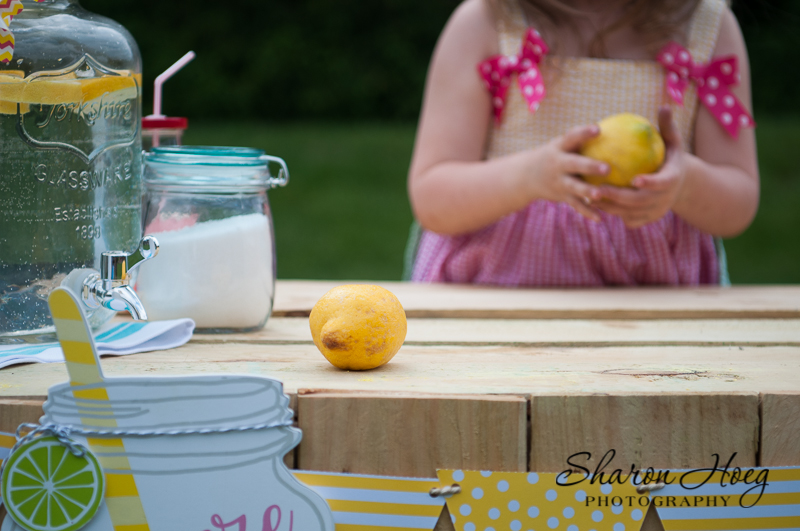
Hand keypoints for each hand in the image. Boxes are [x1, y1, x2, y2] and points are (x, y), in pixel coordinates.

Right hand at [525, 124, 608, 221]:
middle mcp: (557, 164)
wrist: (527, 176)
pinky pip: (576, 205)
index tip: (598, 129)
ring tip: (600, 195)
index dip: (583, 133)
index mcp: (559, 148)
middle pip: (573, 164)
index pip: (571, 137)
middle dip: (589, 166)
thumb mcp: (563, 144)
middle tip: (606, 168)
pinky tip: (600, 218)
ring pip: (574, 187)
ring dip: (587, 191)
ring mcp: (559, 181)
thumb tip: (616, 127)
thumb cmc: (556, 154)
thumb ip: (583, 138)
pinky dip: (587, 212)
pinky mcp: (562, 196)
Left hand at [594, 106, 687, 227]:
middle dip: (618, 197)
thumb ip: (666, 126)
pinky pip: (628, 220)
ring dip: (610, 207)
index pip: (662, 183)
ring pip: (630, 213)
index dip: (650, 183)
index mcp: (672, 179)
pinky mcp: (647, 220)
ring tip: (589, 195)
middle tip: (598, 188)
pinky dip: (613, 214)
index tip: (634, 178)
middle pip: (640, 202)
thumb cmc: (669, 157)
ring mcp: (656, 212)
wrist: (680, 185)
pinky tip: (596, 204)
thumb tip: (664, 105)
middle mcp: (665, 199)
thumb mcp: (673, 141)